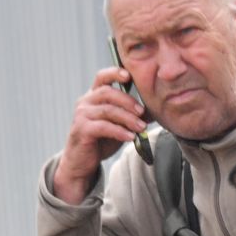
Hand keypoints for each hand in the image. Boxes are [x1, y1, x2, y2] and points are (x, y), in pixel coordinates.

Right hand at [53, 67, 150, 203]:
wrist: (81, 162)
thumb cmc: (101, 140)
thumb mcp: (118, 124)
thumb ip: (131, 115)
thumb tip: (154, 111)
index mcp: (93, 96)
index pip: (102, 77)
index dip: (114, 73)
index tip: (129, 76)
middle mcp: (85, 102)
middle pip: (108, 92)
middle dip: (128, 101)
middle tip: (142, 112)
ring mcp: (82, 115)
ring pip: (108, 110)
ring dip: (127, 118)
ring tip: (141, 128)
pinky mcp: (82, 130)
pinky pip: (104, 127)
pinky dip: (119, 131)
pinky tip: (130, 137)